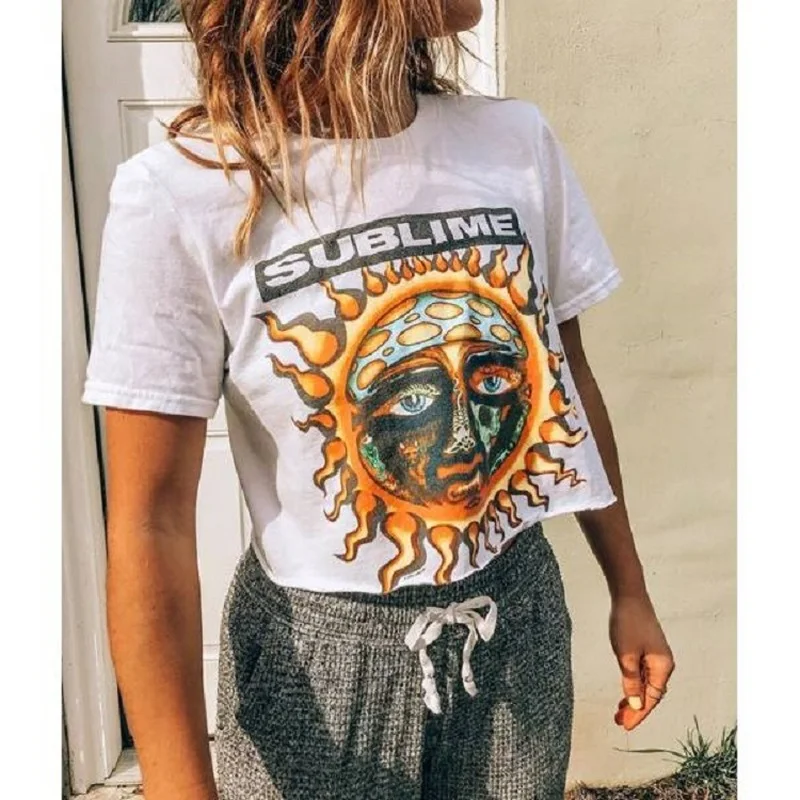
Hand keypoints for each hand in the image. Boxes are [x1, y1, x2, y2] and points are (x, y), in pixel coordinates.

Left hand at [609, 593, 674, 731]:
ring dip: (634, 698)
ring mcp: (656, 656)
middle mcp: (664, 663)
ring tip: (619, 711)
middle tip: (619, 721)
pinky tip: (625, 691)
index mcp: (662, 666)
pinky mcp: (648, 649)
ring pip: (647, 684)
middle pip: (651, 694)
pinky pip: (643, 673)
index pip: (652, 698)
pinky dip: (634, 684)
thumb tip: (636, 705)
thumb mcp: (625, 656)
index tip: (625, 725)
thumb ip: (631, 682)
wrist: (629, 595)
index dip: (639, 714)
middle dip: (636, 709)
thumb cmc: (628, 623)